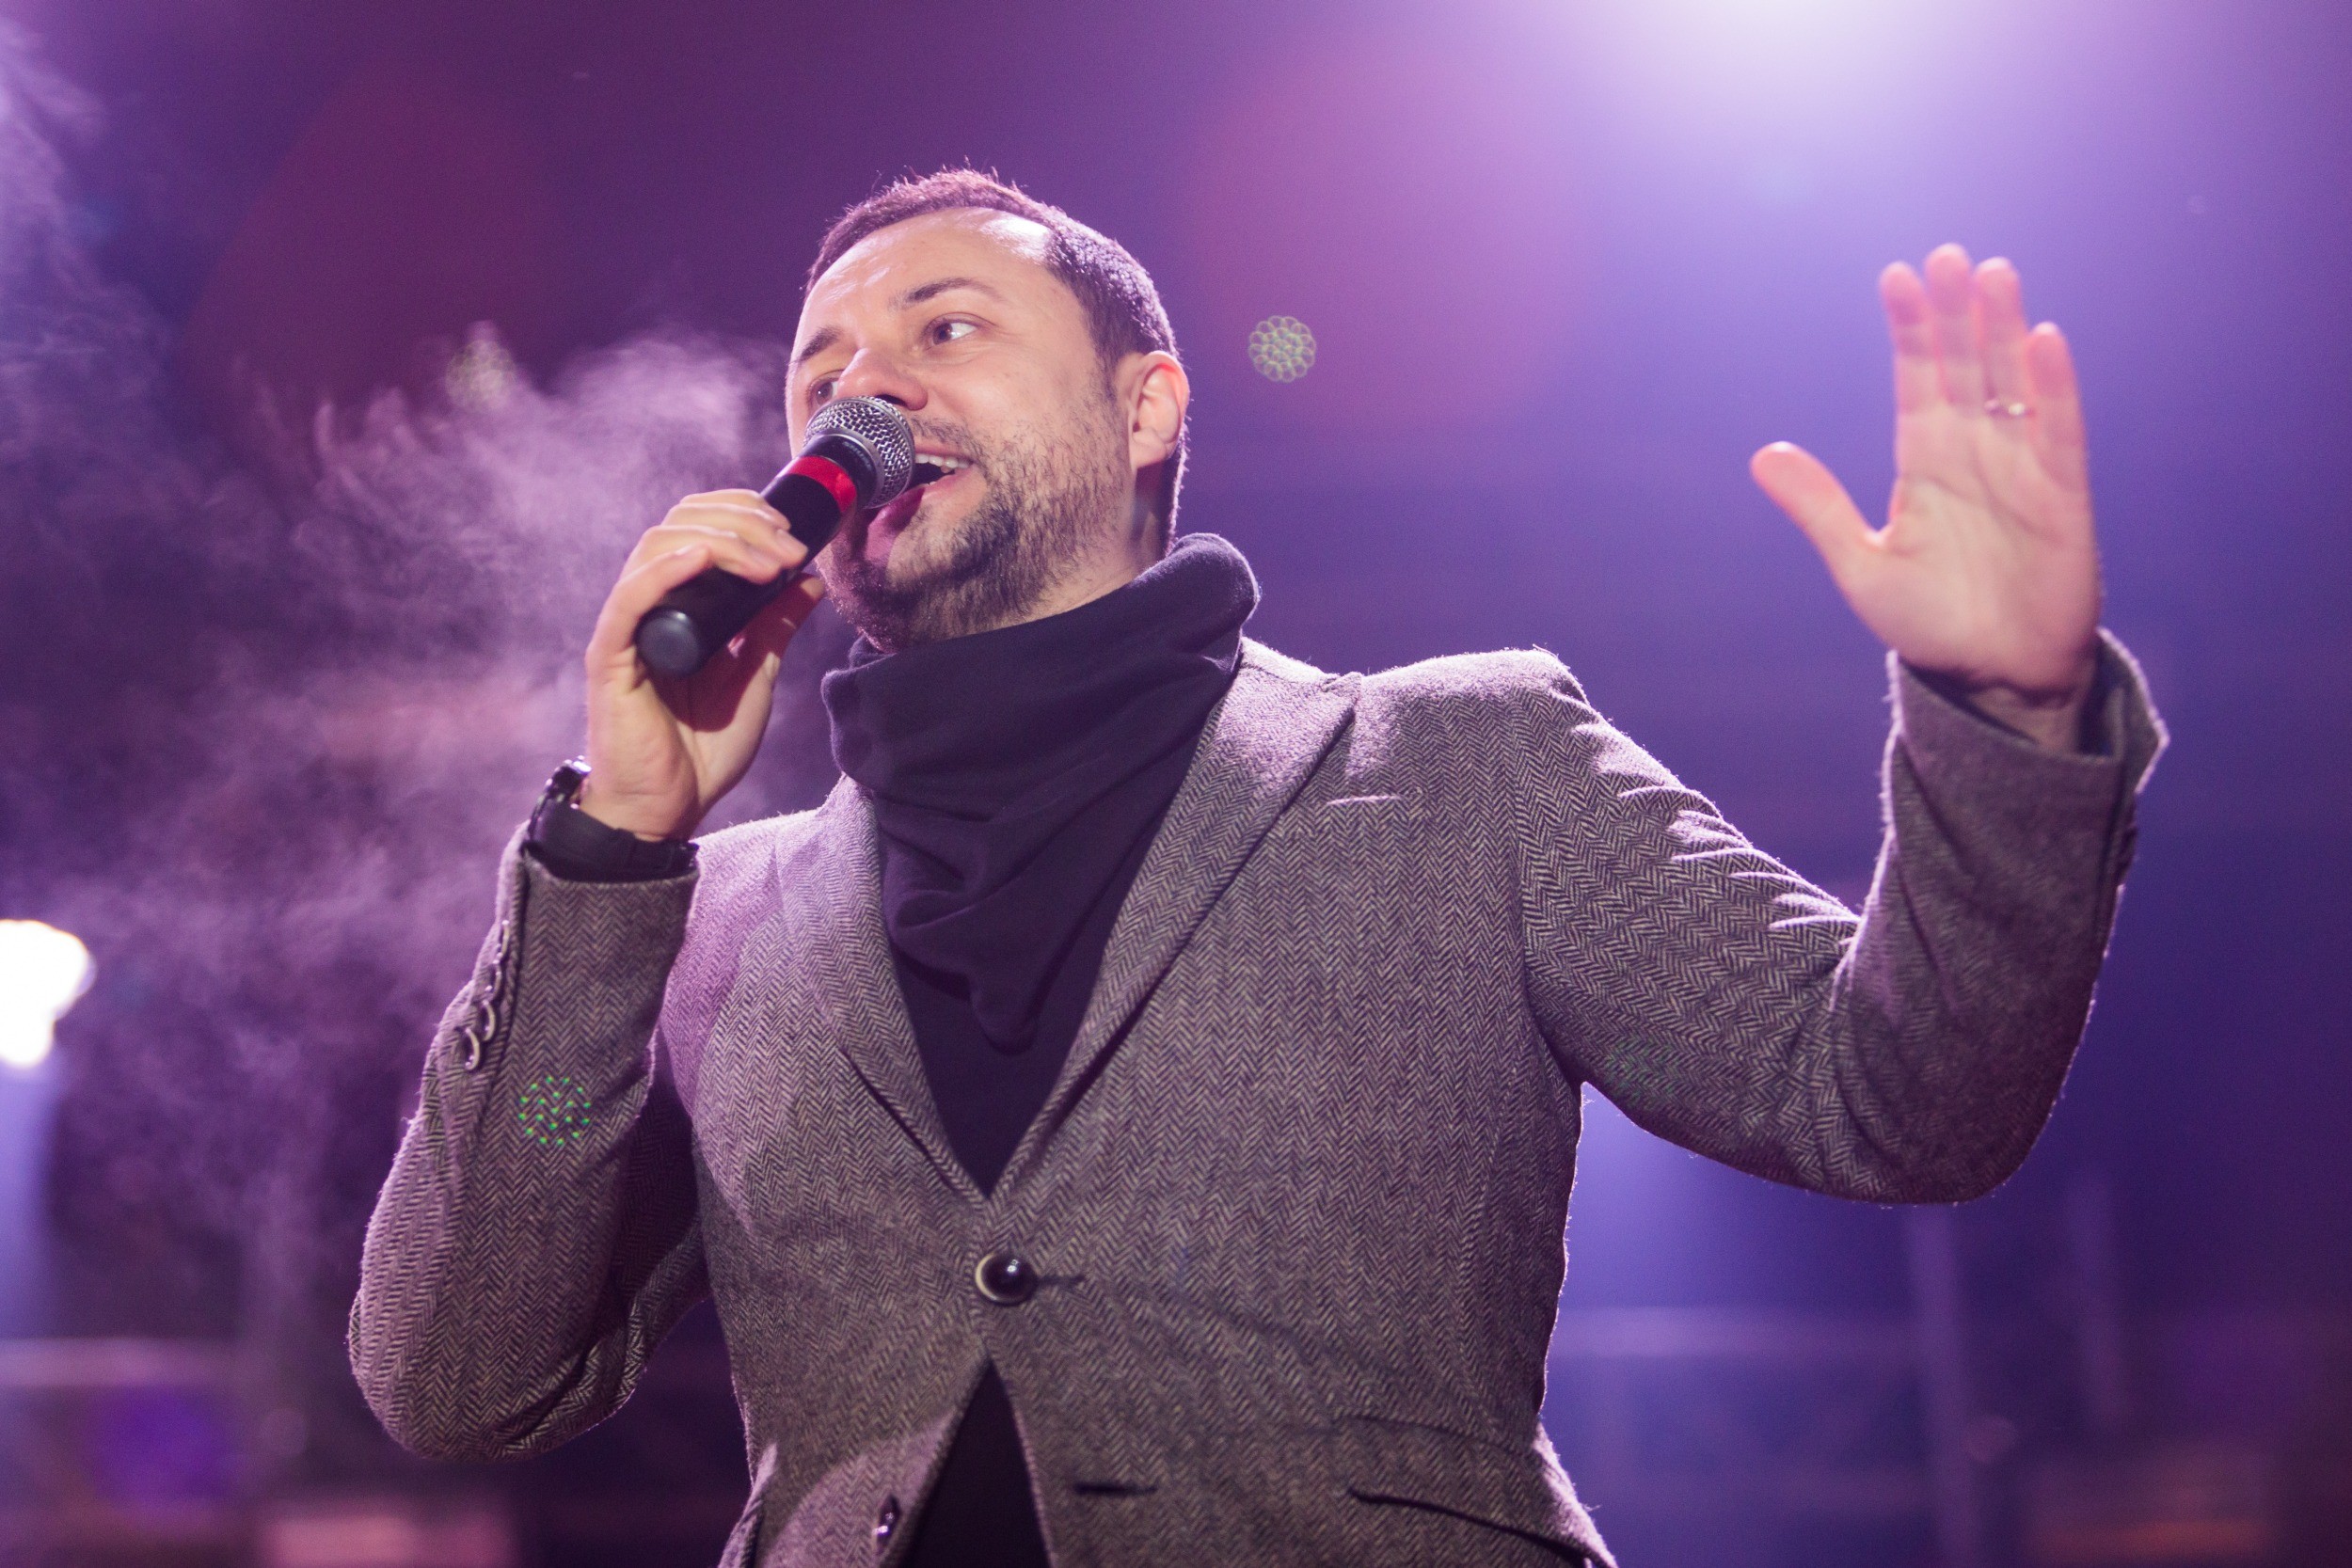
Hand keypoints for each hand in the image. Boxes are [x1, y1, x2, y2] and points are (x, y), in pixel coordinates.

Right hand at [579, 491, 824, 839]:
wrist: (668, 809)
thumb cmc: (702, 750)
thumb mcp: (756, 677)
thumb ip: (774, 628)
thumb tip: (810, 581)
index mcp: (680, 604)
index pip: (698, 527)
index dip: (743, 513)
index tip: (792, 532)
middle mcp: (650, 605)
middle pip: (680, 524)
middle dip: (742, 523)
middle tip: (789, 548)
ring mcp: (627, 627)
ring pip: (657, 547)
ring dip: (720, 542)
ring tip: (768, 563)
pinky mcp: (610, 656)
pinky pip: (629, 599)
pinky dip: (665, 571)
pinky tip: (702, 558)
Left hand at [1751, 244, 2101, 750]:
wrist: (1991, 679)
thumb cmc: (1930, 622)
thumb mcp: (1860, 565)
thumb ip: (1818, 509)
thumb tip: (1761, 455)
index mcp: (1925, 462)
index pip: (1917, 379)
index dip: (1910, 330)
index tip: (1896, 276)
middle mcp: (1975, 453)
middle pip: (1966, 366)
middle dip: (1956, 312)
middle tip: (1947, 254)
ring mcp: (2022, 469)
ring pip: (2014, 383)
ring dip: (2005, 330)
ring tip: (1994, 274)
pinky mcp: (2064, 498)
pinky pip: (2060, 431)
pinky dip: (2055, 387)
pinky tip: (2045, 338)